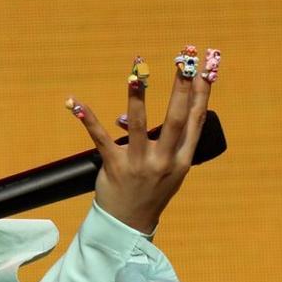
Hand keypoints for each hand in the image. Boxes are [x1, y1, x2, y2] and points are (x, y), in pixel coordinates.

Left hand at [66, 46, 219, 234]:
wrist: (130, 223)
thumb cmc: (152, 189)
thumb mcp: (172, 168)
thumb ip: (171, 140)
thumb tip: (155, 105)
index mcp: (183, 158)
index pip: (196, 119)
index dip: (202, 92)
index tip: (206, 67)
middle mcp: (164, 160)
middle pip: (176, 117)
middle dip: (181, 86)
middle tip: (185, 58)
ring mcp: (139, 163)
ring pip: (138, 125)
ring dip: (138, 97)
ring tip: (137, 73)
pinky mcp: (114, 166)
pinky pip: (100, 138)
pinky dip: (87, 119)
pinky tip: (76, 104)